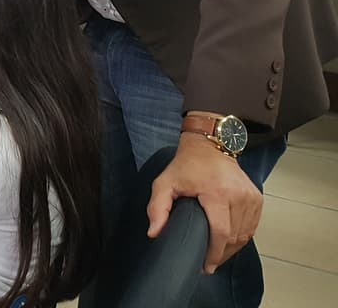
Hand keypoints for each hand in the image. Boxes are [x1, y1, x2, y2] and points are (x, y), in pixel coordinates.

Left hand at [147, 132, 263, 273]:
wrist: (210, 146)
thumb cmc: (187, 165)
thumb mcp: (164, 183)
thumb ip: (157, 208)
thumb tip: (155, 233)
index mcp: (218, 193)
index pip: (221, 232)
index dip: (214, 253)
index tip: (205, 266)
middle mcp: (239, 196)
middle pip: (234, 237)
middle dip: (221, 254)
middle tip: (208, 264)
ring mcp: (251, 198)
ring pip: (245, 235)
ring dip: (232, 249)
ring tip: (217, 255)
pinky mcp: (257, 199)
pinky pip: (252, 226)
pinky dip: (241, 238)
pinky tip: (229, 244)